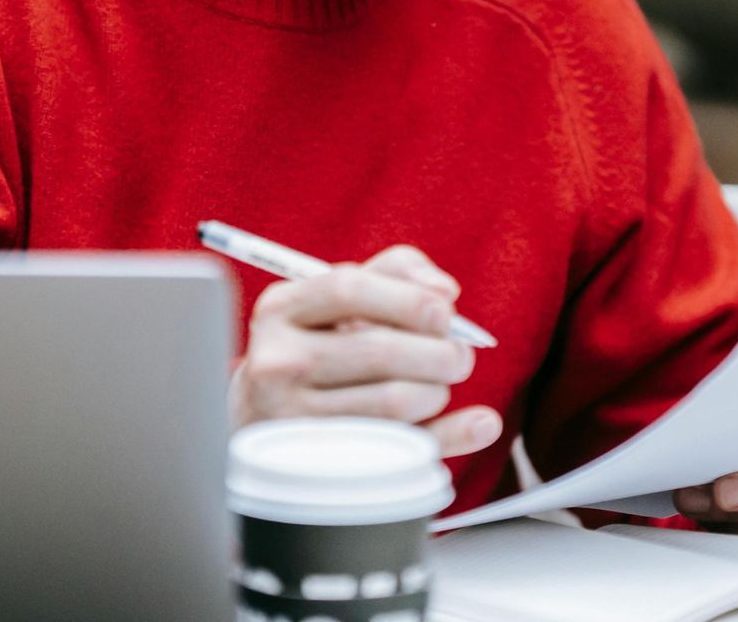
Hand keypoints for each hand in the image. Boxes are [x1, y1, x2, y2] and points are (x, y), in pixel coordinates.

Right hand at [230, 245, 502, 457]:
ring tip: (436, 386)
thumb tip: (444, 291)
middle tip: (458, 356)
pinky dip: (452, 435)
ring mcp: (291, 417)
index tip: (445, 313)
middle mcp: (276, 361)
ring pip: (395, 402)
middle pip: (379, 351)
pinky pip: (401, 450)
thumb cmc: (316, 345)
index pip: (347, 289)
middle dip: (439, 352)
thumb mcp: (336, 299)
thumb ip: (395, 272)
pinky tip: (478, 422)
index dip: (408, 299)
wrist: (258, 417)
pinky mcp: (317, 465)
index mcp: (281, 309)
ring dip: (437, 391)